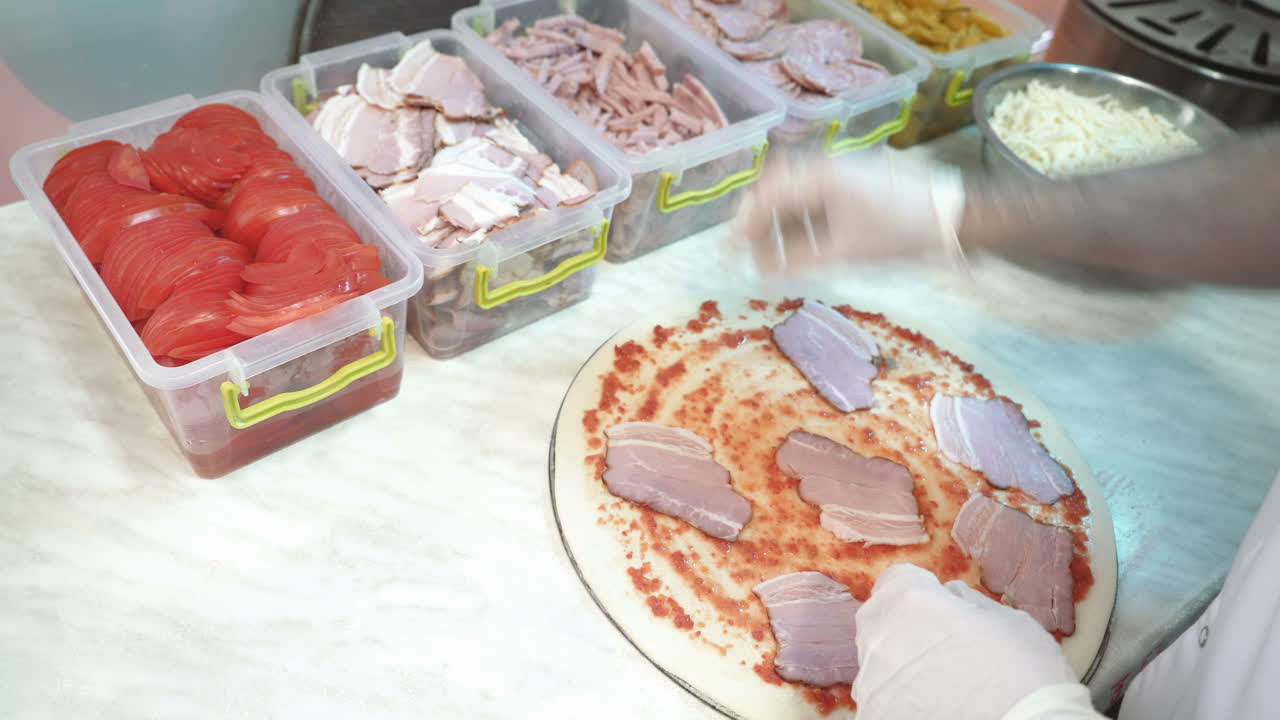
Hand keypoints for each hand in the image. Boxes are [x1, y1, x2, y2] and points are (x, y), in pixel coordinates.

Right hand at [729, 150, 965, 278]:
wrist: (952, 218)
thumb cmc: (900, 234)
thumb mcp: (845, 254)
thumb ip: (798, 262)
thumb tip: (762, 274)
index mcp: (818, 178)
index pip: (764, 199)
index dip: (740, 230)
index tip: (727, 256)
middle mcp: (824, 168)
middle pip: (774, 195)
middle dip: (758, 230)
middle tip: (749, 261)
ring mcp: (841, 175)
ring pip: (795, 200)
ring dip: (782, 231)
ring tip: (779, 264)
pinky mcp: (854, 185)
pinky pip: (816, 203)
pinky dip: (804, 227)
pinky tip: (806, 252)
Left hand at [854, 564, 1097, 719]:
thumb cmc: (1024, 676)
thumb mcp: (1010, 622)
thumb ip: (969, 602)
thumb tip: (952, 597)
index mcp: (911, 600)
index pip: (897, 580)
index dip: (921, 591)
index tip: (941, 608)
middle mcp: (880, 636)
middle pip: (882, 619)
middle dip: (906, 627)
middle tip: (944, 649)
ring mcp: (872, 680)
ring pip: (878, 662)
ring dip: (901, 667)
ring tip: (942, 685)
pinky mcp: (874, 714)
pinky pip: (881, 699)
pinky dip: (900, 702)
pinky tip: (935, 708)